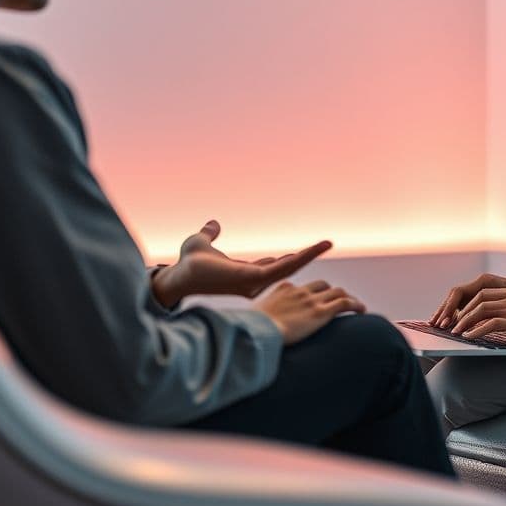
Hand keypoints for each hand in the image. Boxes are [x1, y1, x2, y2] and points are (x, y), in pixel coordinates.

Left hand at [150, 219, 332, 308]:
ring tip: (326, 243)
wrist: (179, 275)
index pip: (273, 266)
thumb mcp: (201, 242)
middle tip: (326, 243)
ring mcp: (256, 282)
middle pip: (286, 268)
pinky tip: (313, 250)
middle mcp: (253, 281)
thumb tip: (213, 224)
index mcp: (245, 273)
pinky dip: (300, 258)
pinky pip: (283, 269)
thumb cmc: (187, 264)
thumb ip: (209, 234)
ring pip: (289, 268)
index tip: (304, 252)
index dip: (288, 259)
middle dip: (306, 257)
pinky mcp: (255, 279)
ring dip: (309, 255)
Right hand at [255, 280, 365, 345]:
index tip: (316, 300)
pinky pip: (344, 303)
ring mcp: (311, 300)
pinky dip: (355, 305)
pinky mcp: (320, 312)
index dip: (312, 293)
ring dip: (348, 297)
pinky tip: (362, 310)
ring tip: (356, 306)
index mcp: (283, 289)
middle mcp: (299, 291)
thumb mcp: (255, 320)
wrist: (258, 332)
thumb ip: (261, 321)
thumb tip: (256, 333)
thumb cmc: (252, 331)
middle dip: (332, 292)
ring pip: (337, 292)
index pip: (302, 287)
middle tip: (339, 302)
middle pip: (322, 286)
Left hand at [452, 288, 505, 345]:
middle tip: (450, 325)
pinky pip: (492, 323)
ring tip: (455, 333)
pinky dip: (477, 330)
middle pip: (478, 298)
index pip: (483, 293)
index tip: (457, 317)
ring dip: (465, 322)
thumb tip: (493, 325)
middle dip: (461, 312)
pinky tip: (469, 338)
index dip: (467, 304)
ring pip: (482, 310)